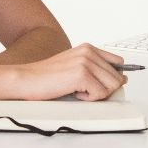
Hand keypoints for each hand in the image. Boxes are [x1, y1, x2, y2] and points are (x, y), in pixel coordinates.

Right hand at [10, 44, 126, 100]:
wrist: (27, 79)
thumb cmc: (46, 76)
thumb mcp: (74, 66)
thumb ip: (94, 69)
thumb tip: (121, 79)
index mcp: (88, 48)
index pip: (118, 62)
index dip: (114, 77)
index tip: (107, 85)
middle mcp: (88, 52)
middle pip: (117, 77)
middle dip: (104, 89)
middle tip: (85, 90)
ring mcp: (86, 62)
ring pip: (111, 86)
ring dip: (96, 94)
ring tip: (78, 90)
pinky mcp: (82, 75)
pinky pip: (100, 94)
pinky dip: (88, 99)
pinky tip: (74, 93)